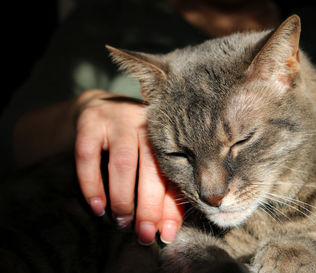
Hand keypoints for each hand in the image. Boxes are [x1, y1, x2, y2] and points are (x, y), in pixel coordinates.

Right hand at [74, 89, 183, 244]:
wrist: (99, 107)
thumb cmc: (131, 142)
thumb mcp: (149, 159)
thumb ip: (161, 188)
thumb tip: (167, 228)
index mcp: (166, 136)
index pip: (173, 174)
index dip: (171, 206)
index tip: (167, 234)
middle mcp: (145, 124)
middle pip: (151, 169)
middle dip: (149, 207)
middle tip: (145, 235)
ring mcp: (118, 120)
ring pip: (123, 164)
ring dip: (123, 199)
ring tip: (122, 223)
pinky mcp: (91, 122)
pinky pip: (88, 157)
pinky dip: (92, 185)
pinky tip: (97, 207)